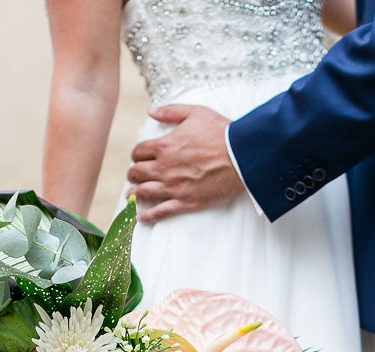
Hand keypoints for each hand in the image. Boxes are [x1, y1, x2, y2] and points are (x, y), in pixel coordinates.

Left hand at [127, 105, 245, 223]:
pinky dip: (147, 216)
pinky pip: (160, 212)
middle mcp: (165, 168)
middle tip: (135, 176)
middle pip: (136, 173)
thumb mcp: (195, 112)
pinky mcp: (186, 202)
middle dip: (133, 174)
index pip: (138, 153)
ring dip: (134, 194)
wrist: (242, 156)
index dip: (137, 155)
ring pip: (143, 193)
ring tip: (131, 196)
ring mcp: (174, 187)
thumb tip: (151, 111)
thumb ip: (170, 111)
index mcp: (165, 146)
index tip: (140, 158)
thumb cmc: (221, 132)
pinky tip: (141, 217)